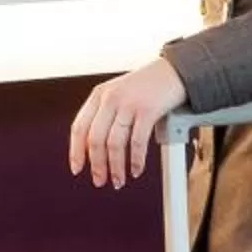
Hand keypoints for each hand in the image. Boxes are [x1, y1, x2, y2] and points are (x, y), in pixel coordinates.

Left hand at [70, 59, 187, 189]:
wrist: (175, 71)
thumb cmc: (148, 86)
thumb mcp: (119, 94)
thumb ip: (106, 115)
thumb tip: (96, 147)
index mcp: (98, 95)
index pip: (79, 127)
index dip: (76, 151)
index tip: (77, 168)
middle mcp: (110, 98)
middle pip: (95, 139)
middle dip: (97, 164)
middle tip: (100, 180)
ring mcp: (128, 103)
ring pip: (114, 143)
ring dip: (116, 167)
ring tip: (118, 180)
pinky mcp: (148, 110)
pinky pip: (137, 141)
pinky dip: (136, 160)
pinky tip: (136, 169)